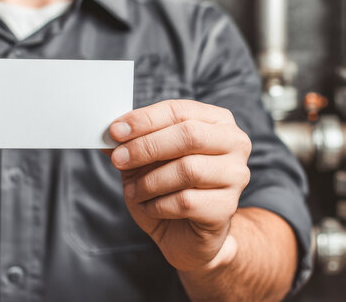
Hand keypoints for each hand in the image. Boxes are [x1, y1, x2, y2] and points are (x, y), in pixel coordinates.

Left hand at [107, 100, 251, 271]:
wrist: (188, 235)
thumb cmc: (170, 189)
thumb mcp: (146, 161)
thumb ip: (131, 143)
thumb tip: (109, 133)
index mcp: (217, 121)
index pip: (180, 111)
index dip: (145, 119)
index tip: (115, 131)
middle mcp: (235, 143)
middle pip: (189, 135)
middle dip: (147, 147)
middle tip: (118, 159)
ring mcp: (236, 175)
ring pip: (188, 169)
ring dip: (150, 181)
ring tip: (133, 190)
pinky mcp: (227, 206)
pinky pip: (186, 201)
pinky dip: (158, 204)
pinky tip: (149, 206)